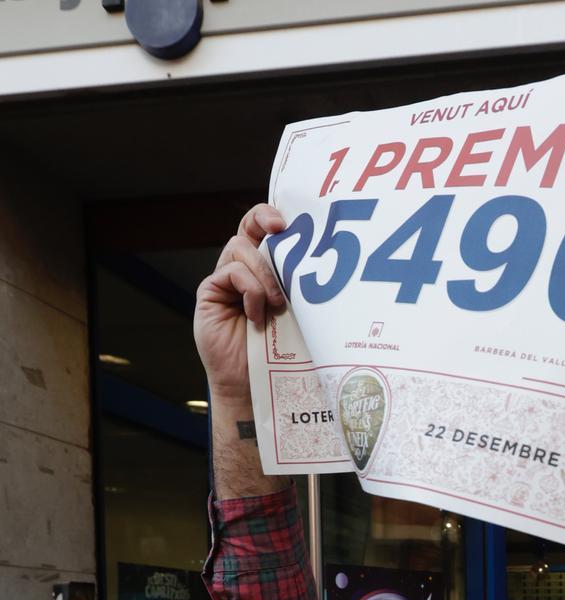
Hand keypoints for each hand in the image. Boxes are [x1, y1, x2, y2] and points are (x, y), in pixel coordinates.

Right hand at [193, 203, 286, 399]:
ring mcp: (224, 279)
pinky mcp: (209, 292)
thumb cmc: (280, 352)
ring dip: (264, 273)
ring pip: (239, 248)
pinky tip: (256, 315)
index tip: (288, 221)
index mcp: (264, 270)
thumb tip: (320, 259)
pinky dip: (249, 290)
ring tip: (277, 304)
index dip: (270, 216)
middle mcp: (242, 269)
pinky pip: (230, 273)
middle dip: (264, 220)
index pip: (263, 230)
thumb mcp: (296, 312)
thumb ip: (296, 286)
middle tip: (282, 230)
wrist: (254, 384)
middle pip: (247, 227)